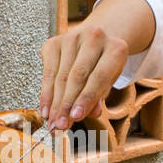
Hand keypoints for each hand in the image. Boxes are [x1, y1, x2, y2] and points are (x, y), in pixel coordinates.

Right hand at [39, 0, 153, 130]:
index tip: (76, 117)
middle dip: (66, 104)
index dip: (86, 98)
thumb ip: (100, 95)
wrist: (98, 38)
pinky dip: (46, 93)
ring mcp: (72, 37)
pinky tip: (46, 109)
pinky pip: (48, 72)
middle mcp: (94, 37)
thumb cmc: (105, 62)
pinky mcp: (54, 41)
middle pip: (77, 77)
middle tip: (61, 125)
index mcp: (116, 48)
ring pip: (60, 76)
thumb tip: (90, 113)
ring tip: (52, 123)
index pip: (99, 77)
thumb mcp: (111, 79)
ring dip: (55, 103)